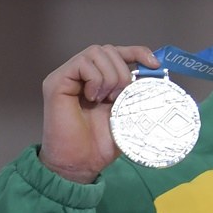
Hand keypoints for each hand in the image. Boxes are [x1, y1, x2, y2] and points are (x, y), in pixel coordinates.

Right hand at [39, 45, 158, 182]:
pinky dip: (95, 79)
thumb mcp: (128, 112)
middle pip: (108, 49)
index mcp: (100, 78)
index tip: (155, 64)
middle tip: (119, 97)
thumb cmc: (102, 142)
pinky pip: (81, 63)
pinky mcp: (56, 81)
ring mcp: (68, 75)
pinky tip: (93, 98)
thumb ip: (137, 92)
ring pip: (96, 52)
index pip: (119, 52)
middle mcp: (82, 73)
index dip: (137, 52)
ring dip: (110, 76)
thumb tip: (157, 74)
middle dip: (122, 71)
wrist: (82, 163)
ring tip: (106, 99)